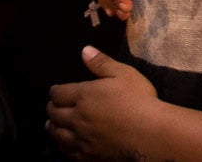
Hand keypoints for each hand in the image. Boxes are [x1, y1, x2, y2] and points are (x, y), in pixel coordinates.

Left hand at [47, 46, 158, 160]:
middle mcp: (77, 118)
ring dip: (53, 127)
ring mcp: (81, 139)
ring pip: (57, 134)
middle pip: (54, 114)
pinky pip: (66, 151)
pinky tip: (65, 143)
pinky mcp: (87, 155)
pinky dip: (62, 145)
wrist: (150, 135)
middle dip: (51, 108)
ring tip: (52, 124)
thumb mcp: (124, 74)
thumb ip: (102, 63)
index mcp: (84, 96)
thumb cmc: (139, 100)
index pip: (58, 93)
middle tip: (53, 106)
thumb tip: (84, 50)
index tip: (56, 91)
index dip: (55, 91)